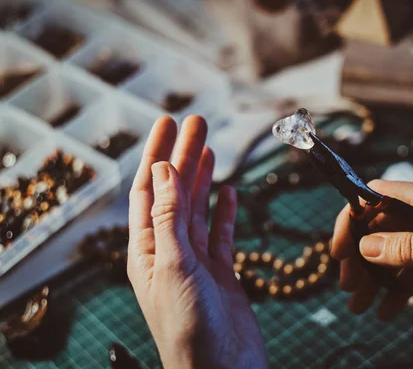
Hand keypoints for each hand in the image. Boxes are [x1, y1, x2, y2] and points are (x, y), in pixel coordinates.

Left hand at [127, 116, 266, 368]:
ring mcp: (196, 262)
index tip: (168, 122)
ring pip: (198, 209)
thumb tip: (164, 170)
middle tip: (197, 121)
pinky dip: (223, 210)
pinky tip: (227, 191)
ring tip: (210, 146)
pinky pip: (220, 233)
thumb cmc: (189, 328)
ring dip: (203, 177)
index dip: (158, 153)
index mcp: (147, 249)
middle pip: (176, 192)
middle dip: (184, 155)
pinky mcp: (221, 272)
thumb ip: (169, 218)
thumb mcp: (174, 267)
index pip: (150, 189)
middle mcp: (169, 251)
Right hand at [332, 180, 412, 321]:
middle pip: (382, 226)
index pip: (378, 196)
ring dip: (375, 276)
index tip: (338, 250)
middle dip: (361, 256)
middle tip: (349, 287)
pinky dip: (398, 287)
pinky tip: (387, 311)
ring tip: (360, 305)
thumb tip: (366, 245)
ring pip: (395, 250)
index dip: (352, 219)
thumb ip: (409, 248)